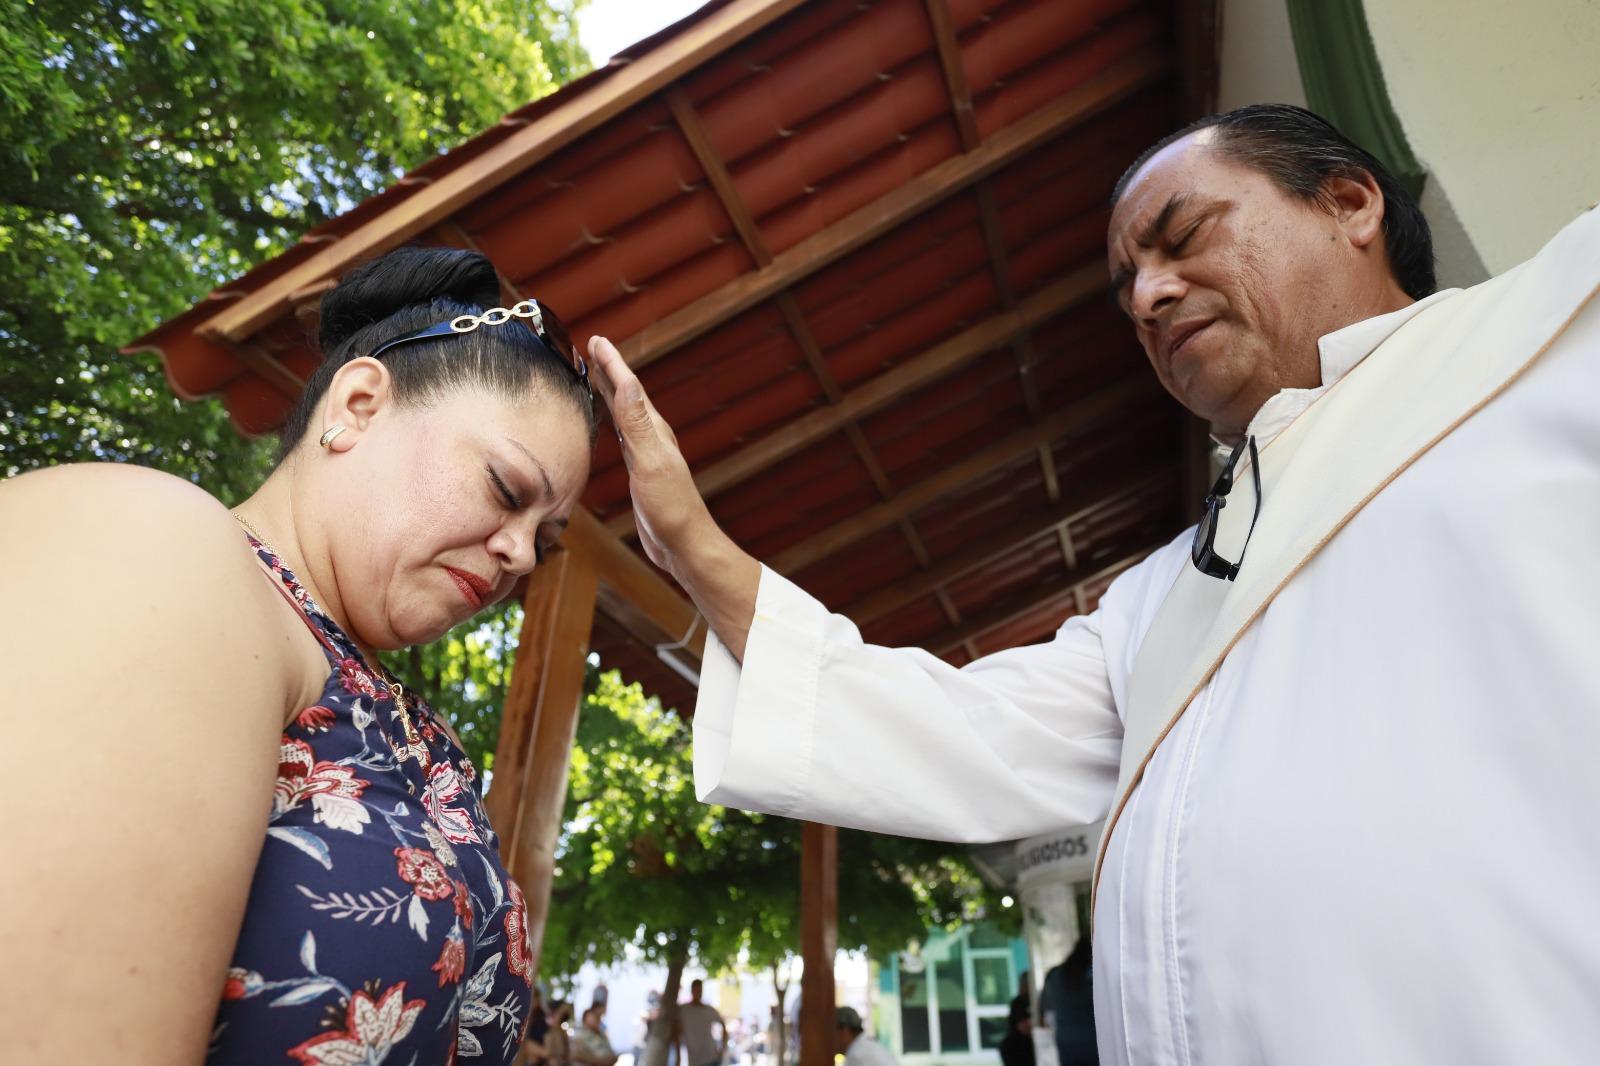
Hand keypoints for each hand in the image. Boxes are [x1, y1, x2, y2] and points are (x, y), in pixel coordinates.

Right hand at [588, 335, 712, 579]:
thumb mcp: (651, 463)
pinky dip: (611, 419)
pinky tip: (607, 422)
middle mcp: (651, 436)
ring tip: (595, 375)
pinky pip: (622, 434)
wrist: (683, 544)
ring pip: (624, 413)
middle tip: (592, 347)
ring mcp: (646, 453)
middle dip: (609, 370)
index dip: (612, 363)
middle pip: (626, 395)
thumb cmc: (670, 508)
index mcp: (653, 430)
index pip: (629, 388)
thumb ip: (638, 424)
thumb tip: (629, 382)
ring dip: (609, 392)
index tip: (596, 340)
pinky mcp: (640, 470)